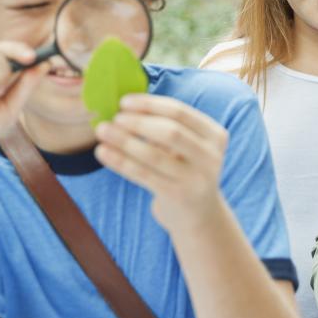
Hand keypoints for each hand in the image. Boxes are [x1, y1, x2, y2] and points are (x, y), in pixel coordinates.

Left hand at [93, 94, 226, 229]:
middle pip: (171, 132)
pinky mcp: (179, 196)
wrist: (199, 215)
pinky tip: (103, 152)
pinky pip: (143, 175)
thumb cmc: (185, 171)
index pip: (180, 112)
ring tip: (102, 131)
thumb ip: (165, 127)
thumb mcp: (187, 147)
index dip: (150, 104)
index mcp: (215, 135)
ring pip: (154, 155)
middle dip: (138, 122)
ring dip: (124, 140)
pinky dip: (120, 161)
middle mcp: (211, 156)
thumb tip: (125, 108)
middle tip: (113, 118)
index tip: (124, 102)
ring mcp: (197, 179)